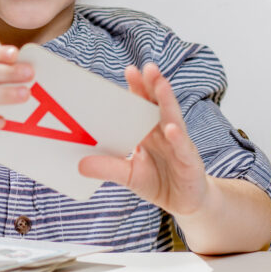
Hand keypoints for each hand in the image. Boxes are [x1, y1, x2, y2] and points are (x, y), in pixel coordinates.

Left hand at [77, 63, 209, 215]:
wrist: (184, 204)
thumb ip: (108, 168)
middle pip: (159, 105)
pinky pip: (182, 148)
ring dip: (167, 101)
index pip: (143, 105)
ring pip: (173, 119)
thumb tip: (80, 164)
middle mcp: (165, 133)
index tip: (130, 70)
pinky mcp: (189, 162)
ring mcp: (179, 145)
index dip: (138, 88)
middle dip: (153, 85)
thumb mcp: (129, 175)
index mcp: (150, 132)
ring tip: (161, 84)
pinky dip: (177, 138)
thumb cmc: (158, 182)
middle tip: (147, 67)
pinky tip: (171, 129)